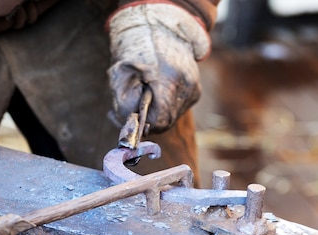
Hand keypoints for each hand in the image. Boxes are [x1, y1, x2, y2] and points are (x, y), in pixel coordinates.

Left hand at [108, 2, 210, 132]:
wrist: (161, 27)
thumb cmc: (136, 49)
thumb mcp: (120, 73)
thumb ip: (123, 103)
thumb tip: (131, 125)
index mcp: (169, 79)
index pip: (159, 120)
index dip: (144, 123)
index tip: (133, 117)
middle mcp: (187, 86)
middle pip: (166, 121)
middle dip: (148, 120)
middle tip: (133, 109)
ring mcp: (194, 89)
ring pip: (172, 116)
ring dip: (156, 112)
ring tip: (144, 95)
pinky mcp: (196, 90)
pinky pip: (178, 108)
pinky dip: (165, 105)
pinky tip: (156, 91)